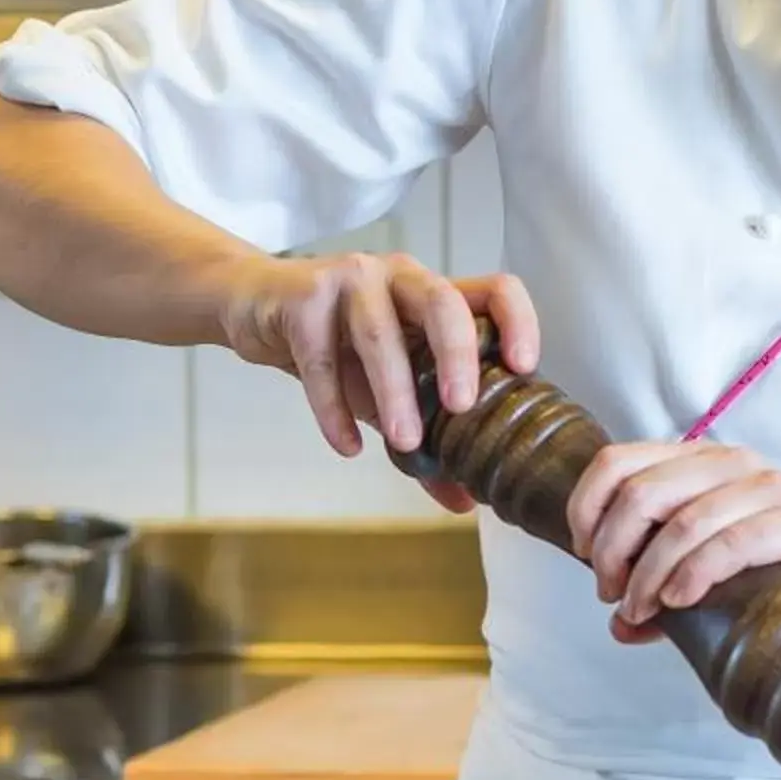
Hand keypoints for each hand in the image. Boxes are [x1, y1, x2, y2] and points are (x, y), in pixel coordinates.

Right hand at [219, 251, 539, 511]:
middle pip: (442, 301)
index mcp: (434, 294)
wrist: (255, 307)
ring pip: (378, 332)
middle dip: (457, 354)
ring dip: (393, 390)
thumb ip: (426, 440)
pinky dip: (333, 408)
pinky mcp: (301, 299)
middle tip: (462, 407)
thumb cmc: (337, 343)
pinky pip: (320, 358)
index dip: (519, 322)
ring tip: (403, 442)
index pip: (496, 289)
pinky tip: (346, 447)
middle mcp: (399, 278)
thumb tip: (466, 501)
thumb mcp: (387, 388)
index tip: (525, 369)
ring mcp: (349, 281)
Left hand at [565, 441, 780, 639]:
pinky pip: (731, 541)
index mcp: (700, 461)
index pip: (617, 461)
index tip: (584, 554)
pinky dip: (694, 574)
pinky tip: (681, 601)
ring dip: (648, 574)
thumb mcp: (715, 570)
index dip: (587, 507)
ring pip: (681, 521)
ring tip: (642, 609)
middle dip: (610, 549)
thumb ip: (663, 591)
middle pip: (639, 491)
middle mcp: (729, 462)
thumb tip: (617, 626)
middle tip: (612, 593)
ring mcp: (766, 487)